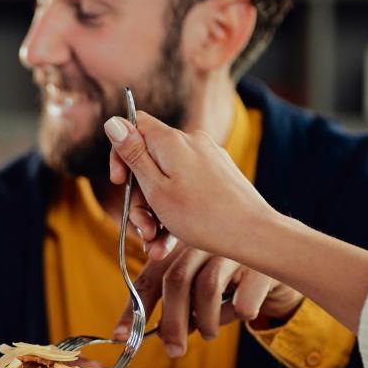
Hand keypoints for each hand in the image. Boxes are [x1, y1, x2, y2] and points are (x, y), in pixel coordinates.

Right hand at [105, 113, 278, 260]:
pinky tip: (170, 242)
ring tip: (156, 246)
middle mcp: (191, 143)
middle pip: (150, 161)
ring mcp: (207, 160)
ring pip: (168, 181)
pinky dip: (176, 213)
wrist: (254, 234)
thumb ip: (133, 154)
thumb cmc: (202, 216)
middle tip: (142, 230)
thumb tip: (112, 121)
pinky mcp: (219, 177)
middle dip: (139, 198)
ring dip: (156, 214)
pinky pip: (187, 189)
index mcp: (172, 141)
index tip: (119, 182)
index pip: (135, 127)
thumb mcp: (156, 189)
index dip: (120, 153)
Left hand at [113, 243, 304, 357]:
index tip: (121, 336)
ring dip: (205, 322)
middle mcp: (205, 238)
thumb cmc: (230, 276)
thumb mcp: (198, 285)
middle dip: (172, 323)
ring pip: (207, 288)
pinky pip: (242, 301)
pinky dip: (237, 316)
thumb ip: (176, 302)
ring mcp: (234, 246)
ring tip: (208, 334)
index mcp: (182, 243)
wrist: (281, 258)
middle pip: (176, 280)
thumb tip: (154, 334)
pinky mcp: (263, 263)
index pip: (150, 276)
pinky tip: (241, 313)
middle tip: (174, 351)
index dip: (134, 308)